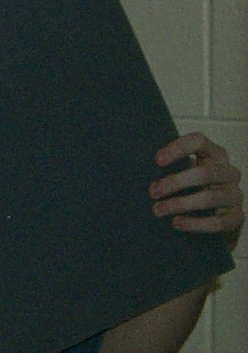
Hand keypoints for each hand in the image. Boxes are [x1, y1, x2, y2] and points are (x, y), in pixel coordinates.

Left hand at [150, 132, 243, 249]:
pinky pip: (219, 222)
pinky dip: (196, 224)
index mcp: (214, 154)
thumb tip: (129, 162)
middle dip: (174, 182)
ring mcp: (235, 194)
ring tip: (157, 210)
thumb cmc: (188, 186)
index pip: (199, 141)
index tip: (157, 160)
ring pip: (209, 198)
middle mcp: (229, 172)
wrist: (214, 215)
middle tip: (151, 192)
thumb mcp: (181, 170)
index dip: (178, 148)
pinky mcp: (237, 217)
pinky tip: (176, 223)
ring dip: (180, 204)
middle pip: (204, 173)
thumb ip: (167, 165)